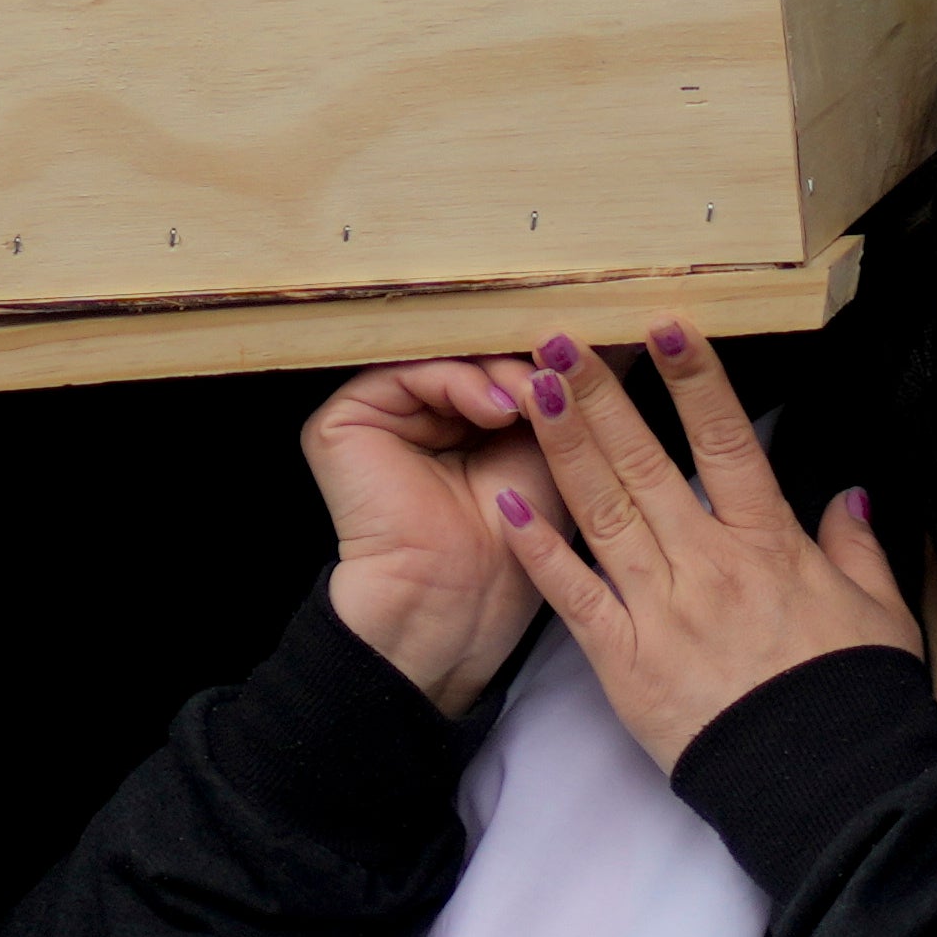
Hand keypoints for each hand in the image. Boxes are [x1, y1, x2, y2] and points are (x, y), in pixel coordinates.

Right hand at [303, 356, 555, 714]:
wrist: (460, 605)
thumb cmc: (511, 545)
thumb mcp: (549, 450)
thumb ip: (557, 391)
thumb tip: (597, 331)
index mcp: (451, 423)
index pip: (490, 363)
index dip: (536, 355)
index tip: (589, 351)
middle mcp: (408, 415)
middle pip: (465, 355)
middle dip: (519, 358)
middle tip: (563, 368)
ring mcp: (373, 418)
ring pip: (439, 359)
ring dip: (496, 370)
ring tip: (535, 396)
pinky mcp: (339, 423)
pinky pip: (403, 374)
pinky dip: (458, 381)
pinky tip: (499, 407)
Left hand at [491, 322, 918, 779]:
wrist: (826, 786)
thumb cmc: (856, 696)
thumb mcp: (878, 610)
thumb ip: (855, 544)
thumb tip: (847, 493)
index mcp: (769, 544)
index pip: (726, 442)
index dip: (695, 379)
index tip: (665, 325)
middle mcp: (708, 563)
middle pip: (645, 463)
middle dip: (600, 395)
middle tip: (560, 336)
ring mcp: (661, 610)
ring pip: (604, 512)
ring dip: (564, 447)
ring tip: (529, 388)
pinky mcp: (626, 661)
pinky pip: (575, 598)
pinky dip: (540, 552)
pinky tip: (506, 504)